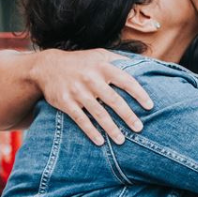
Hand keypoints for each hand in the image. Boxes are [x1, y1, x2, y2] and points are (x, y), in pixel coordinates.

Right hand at [30, 49, 153, 145]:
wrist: (47, 67)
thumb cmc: (80, 62)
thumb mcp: (99, 55)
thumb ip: (119, 60)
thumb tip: (143, 66)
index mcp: (102, 67)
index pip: (126, 81)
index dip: (139, 94)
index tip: (150, 106)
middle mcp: (91, 79)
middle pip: (114, 100)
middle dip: (128, 116)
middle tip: (139, 128)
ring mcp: (77, 91)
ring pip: (98, 113)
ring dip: (111, 128)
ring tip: (122, 140)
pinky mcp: (65, 102)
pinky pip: (80, 119)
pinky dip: (91, 131)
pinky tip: (100, 141)